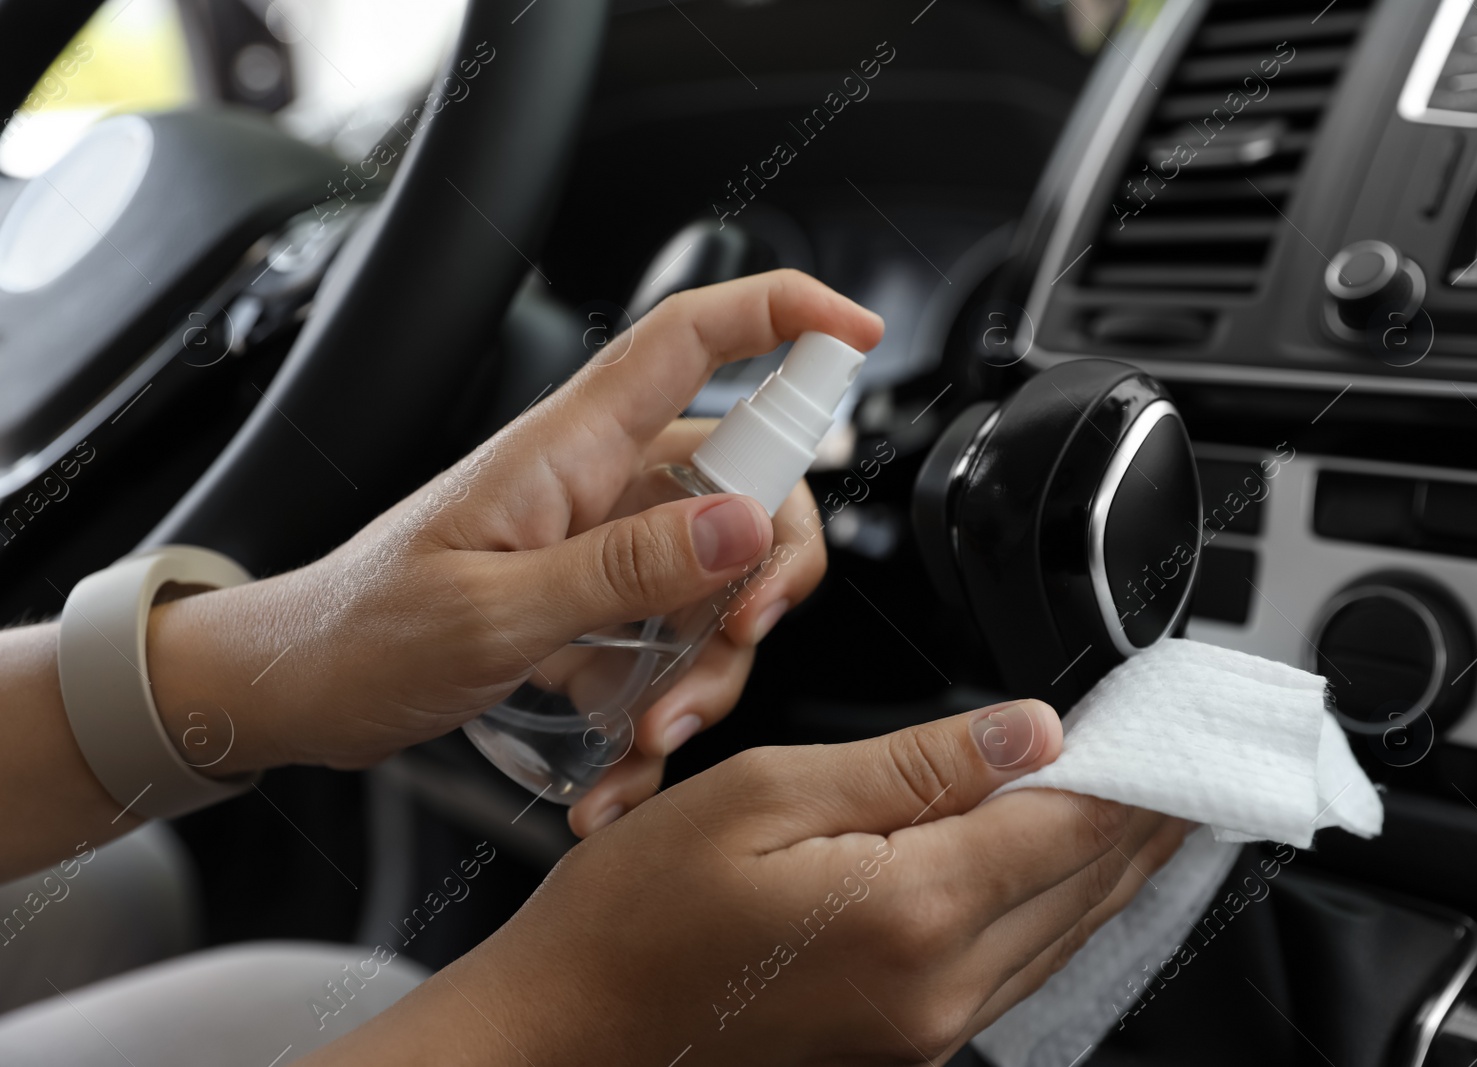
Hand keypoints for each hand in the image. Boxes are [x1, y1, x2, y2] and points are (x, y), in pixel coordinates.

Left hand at [144, 270, 883, 833]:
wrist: (299, 689)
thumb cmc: (364, 631)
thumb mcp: (491, 612)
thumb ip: (621, 568)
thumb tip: (739, 524)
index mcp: (570, 449)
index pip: (690, 339)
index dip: (780, 313)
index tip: (857, 331)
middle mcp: (601, 485)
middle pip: (746, 478)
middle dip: (769, 568)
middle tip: (744, 634)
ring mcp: (604, 547)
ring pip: (721, 578)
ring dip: (712, 666)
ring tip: (650, 735)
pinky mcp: (597, 605)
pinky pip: (674, 640)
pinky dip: (668, 703)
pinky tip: (623, 769)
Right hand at [306, 700, 1190, 1065]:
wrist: (567, 1033)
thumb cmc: (637, 913)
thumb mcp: (767, 796)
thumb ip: (913, 766)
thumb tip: (1030, 734)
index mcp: (912, 910)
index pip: (1068, 828)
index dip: (1133, 768)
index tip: (1177, 720)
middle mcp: (939, 987)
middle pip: (1084, 888)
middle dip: (1144, 816)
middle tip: (1191, 756)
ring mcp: (924, 1027)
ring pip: (1063, 934)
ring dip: (1113, 865)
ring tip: (1155, 807)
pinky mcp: (902, 1040)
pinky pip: (1015, 966)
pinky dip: (1057, 907)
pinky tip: (1065, 872)